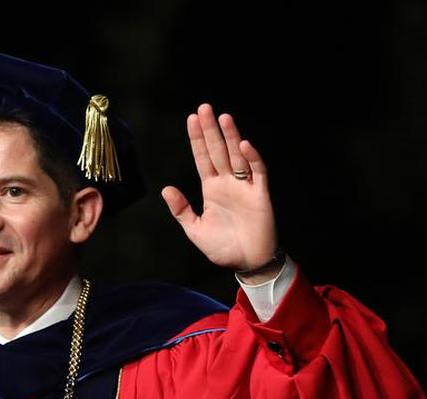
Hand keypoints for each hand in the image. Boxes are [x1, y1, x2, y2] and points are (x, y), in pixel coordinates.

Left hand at [161, 104, 277, 276]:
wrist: (246, 262)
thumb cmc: (222, 247)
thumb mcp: (195, 229)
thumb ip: (181, 209)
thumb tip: (166, 188)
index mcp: (211, 188)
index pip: (202, 158)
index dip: (197, 139)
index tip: (191, 119)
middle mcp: (228, 183)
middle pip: (218, 150)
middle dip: (211, 130)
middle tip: (204, 108)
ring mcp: (244, 186)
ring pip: (237, 156)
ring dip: (231, 137)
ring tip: (223, 118)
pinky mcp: (260, 194)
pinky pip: (257, 172)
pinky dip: (251, 158)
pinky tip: (243, 144)